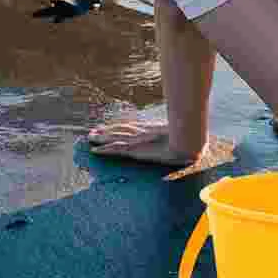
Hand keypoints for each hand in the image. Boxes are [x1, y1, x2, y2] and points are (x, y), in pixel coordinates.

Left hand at [86, 120, 203, 168]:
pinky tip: (95, 151)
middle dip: (106, 131)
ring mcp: (137, 141)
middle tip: (93, 131)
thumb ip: (177, 136)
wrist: (187, 142)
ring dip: (102, 138)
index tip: (110, 127)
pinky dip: (105, 150)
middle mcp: (141, 132)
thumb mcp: (181, 137)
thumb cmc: (188, 141)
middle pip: (120, 130)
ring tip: (90, 138)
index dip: (119, 127)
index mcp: (151, 129)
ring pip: (114, 138)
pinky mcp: (135, 150)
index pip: (131, 126)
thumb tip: (186, 140)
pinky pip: (116, 150)